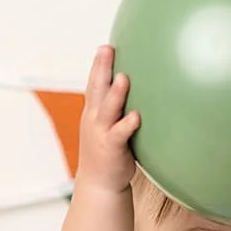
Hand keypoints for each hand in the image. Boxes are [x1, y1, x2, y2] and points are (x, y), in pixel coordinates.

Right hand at [76, 46, 140, 192]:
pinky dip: (127, 124)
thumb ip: (118, 108)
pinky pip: (119, 134)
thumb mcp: (109, 126)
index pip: (94, 84)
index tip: (105, 47)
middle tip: (106, 49)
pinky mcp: (111, 148)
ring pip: (107, 109)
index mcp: (94, 112)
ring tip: (123, 78)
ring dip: (115, 94)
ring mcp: (101, 133)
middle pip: (96, 89)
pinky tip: (136, 116)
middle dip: (101, 69)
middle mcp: (95, 119)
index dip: (98, 66)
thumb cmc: (109, 151)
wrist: (100, 183)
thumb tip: (135, 92)